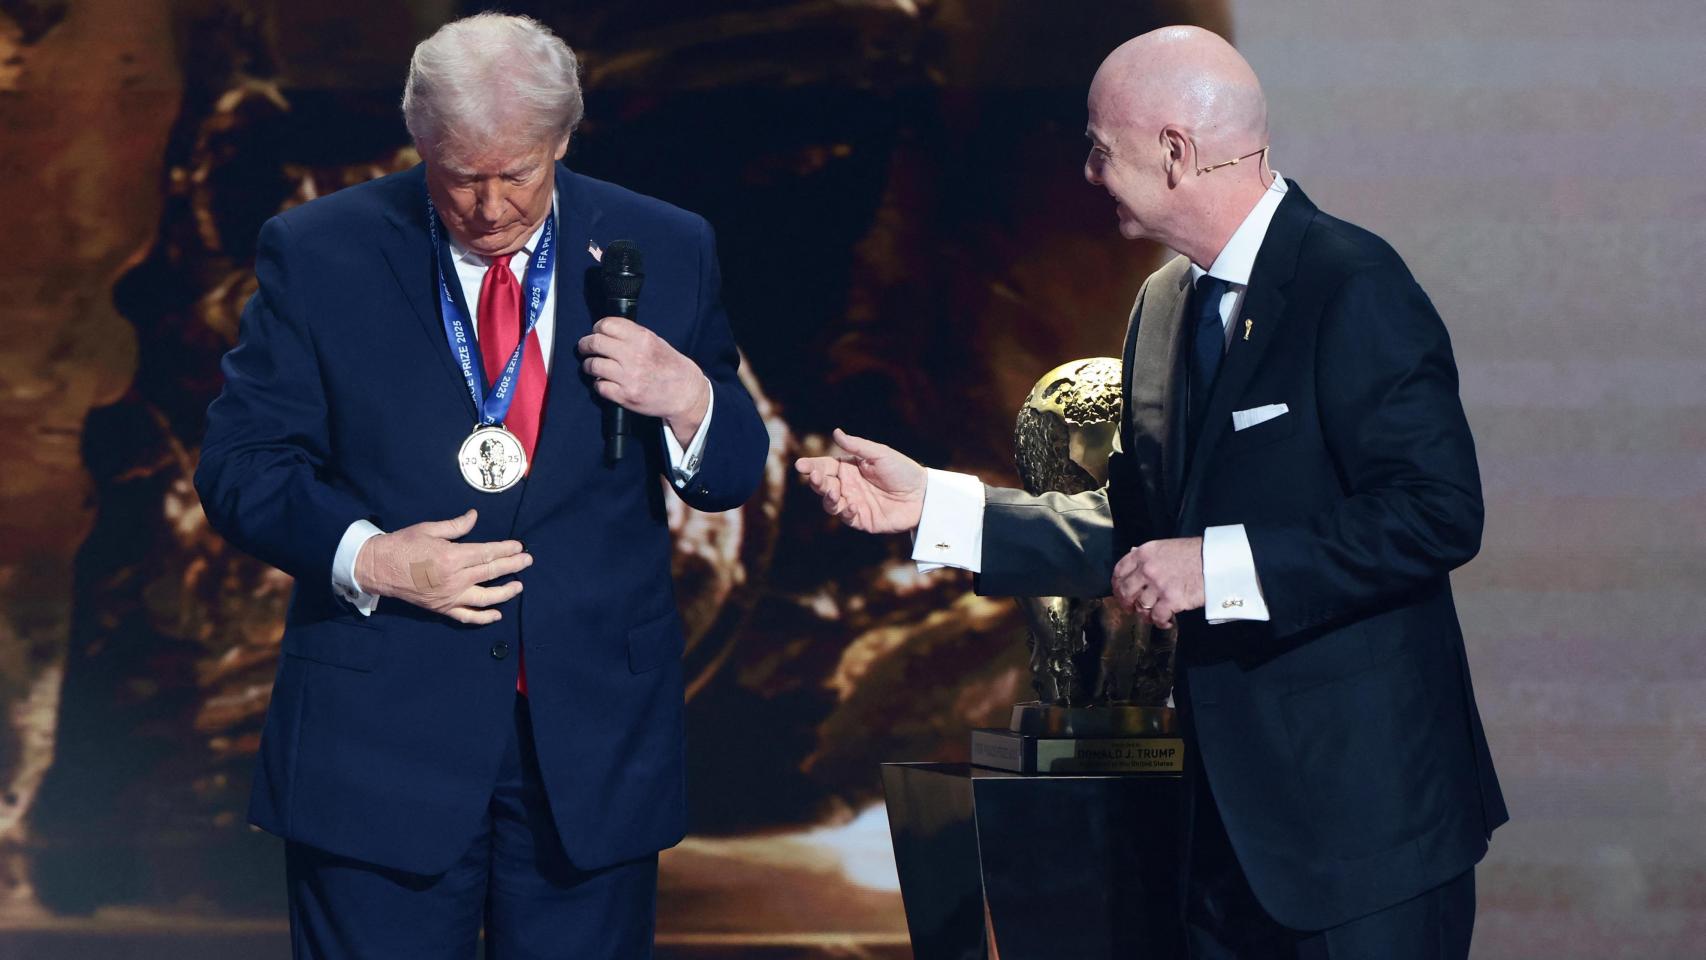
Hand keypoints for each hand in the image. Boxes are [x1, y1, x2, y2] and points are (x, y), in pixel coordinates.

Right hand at [354, 509, 531, 624]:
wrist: (378, 568)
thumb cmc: (403, 545)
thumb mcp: (429, 529)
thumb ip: (456, 526)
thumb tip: (475, 516)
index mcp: (452, 557)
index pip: (488, 554)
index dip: (506, 550)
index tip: (519, 547)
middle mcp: (454, 579)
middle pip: (491, 573)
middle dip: (513, 566)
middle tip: (528, 561)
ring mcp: (449, 597)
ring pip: (486, 598)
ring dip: (506, 592)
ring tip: (519, 586)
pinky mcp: (442, 609)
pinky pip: (467, 616)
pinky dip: (484, 617)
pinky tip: (497, 614)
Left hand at [577, 316, 709, 445]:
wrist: (685, 393)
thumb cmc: (670, 366)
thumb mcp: (655, 341)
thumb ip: (632, 335)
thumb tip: (606, 331)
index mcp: (642, 338)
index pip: (606, 325)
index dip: (597, 328)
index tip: (596, 332)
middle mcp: (634, 356)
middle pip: (595, 343)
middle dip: (585, 345)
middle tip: (585, 348)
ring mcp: (629, 377)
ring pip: (593, 365)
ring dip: (588, 365)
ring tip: (591, 366)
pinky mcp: (625, 396)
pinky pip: (599, 386)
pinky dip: (598, 384)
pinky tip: (604, 382)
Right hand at [794, 428, 926, 532]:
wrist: (923, 495)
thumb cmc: (903, 471)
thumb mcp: (880, 454)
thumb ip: (857, 446)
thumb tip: (836, 432)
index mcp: (850, 468)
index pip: (825, 466)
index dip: (811, 466)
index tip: (800, 465)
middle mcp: (848, 486)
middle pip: (824, 485)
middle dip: (816, 481)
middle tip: (814, 477)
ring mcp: (854, 503)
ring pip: (831, 503)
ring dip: (828, 498)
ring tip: (833, 492)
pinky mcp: (862, 519)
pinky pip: (847, 517)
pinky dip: (844, 512)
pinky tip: (849, 505)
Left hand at [1111, 537, 1204, 628]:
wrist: (1216, 561)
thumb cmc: (1194, 553)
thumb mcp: (1166, 547)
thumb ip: (1148, 555)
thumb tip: (1132, 554)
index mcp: (1144, 553)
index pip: (1119, 570)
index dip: (1116, 584)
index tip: (1119, 592)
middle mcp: (1147, 569)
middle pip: (1125, 591)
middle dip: (1126, 603)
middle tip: (1131, 609)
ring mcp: (1158, 585)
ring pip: (1140, 607)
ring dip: (1145, 615)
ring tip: (1154, 616)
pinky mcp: (1171, 600)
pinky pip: (1157, 617)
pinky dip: (1160, 623)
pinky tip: (1167, 622)